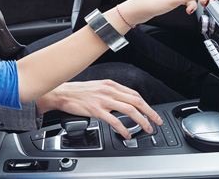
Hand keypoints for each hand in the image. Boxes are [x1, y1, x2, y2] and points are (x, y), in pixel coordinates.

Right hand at [36, 80, 161, 138]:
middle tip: (156, 122)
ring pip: (129, 110)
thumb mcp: (97, 87)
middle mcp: (109, 90)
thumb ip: (111, 93)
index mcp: (111, 84)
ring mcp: (103, 100)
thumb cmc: (77, 92)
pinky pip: (115, 121)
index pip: (134, 94)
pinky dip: (124, 129)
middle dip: (150, 113)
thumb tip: (123, 101)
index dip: (146, 104)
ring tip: (146, 128)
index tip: (152, 113)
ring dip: (142, 121)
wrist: (62, 93)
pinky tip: (127, 134)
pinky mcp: (96, 110)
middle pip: (136, 101)